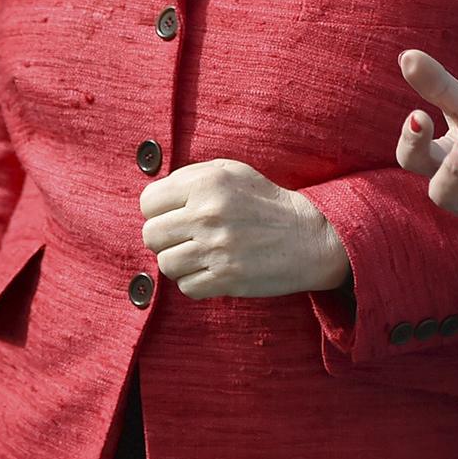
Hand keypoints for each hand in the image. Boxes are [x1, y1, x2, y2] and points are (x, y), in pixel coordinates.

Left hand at [140, 159, 350, 298]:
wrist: (309, 236)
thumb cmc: (265, 202)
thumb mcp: (232, 171)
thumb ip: (190, 176)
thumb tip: (155, 196)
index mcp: (206, 183)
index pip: (148, 202)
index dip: (159, 211)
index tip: (174, 216)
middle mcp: (208, 214)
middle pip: (151, 235)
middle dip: (166, 238)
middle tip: (187, 238)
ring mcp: (216, 248)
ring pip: (166, 264)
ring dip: (180, 262)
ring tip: (201, 255)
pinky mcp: (226, 278)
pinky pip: (186, 287)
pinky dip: (196, 282)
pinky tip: (214, 270)